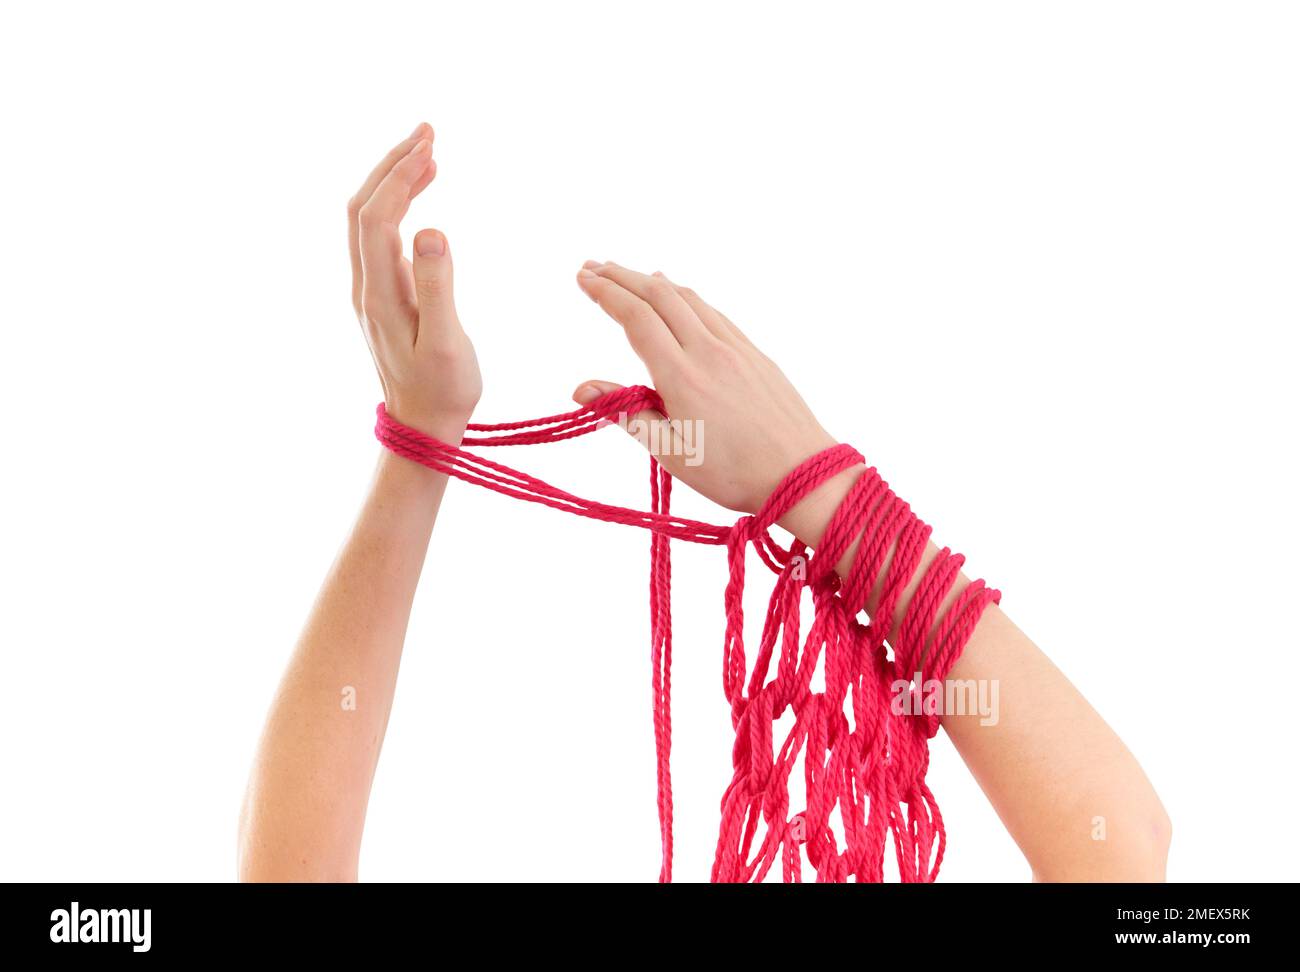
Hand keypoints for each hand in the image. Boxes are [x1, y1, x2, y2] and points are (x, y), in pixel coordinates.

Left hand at [348, 123, 480, 437]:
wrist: (424, 429)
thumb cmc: (443, 391)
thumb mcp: (448, 343)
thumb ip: (439, 287)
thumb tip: (430, 229)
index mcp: (379, 295)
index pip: (377, 218)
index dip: (399, 176)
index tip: (432, 145)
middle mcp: (366, 287)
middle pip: (363, 208)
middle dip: (391, 164)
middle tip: (428, 131)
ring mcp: (371, 290)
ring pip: (368, 219)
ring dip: (393, 180)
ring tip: (429, 150)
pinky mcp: (383, 295)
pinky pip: (381, 235)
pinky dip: (398, 203)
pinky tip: (422, 192)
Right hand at [574, 262, 849, 540]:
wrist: (804, 473)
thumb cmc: (734, 474)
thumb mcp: (671, 453)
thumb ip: (626, 413)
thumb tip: (582, 388)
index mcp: (682, 376)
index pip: (636, 318)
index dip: (606, 294)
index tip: (583, 279)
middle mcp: (709, 351)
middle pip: (659, 297)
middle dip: (622, 277)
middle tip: (593, 267)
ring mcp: (736, 348)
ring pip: (689, 299)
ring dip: (653, 281)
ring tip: (628, 275)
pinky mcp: (755, 354)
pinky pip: (714, 312)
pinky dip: (686, 297)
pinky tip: (678, 297)